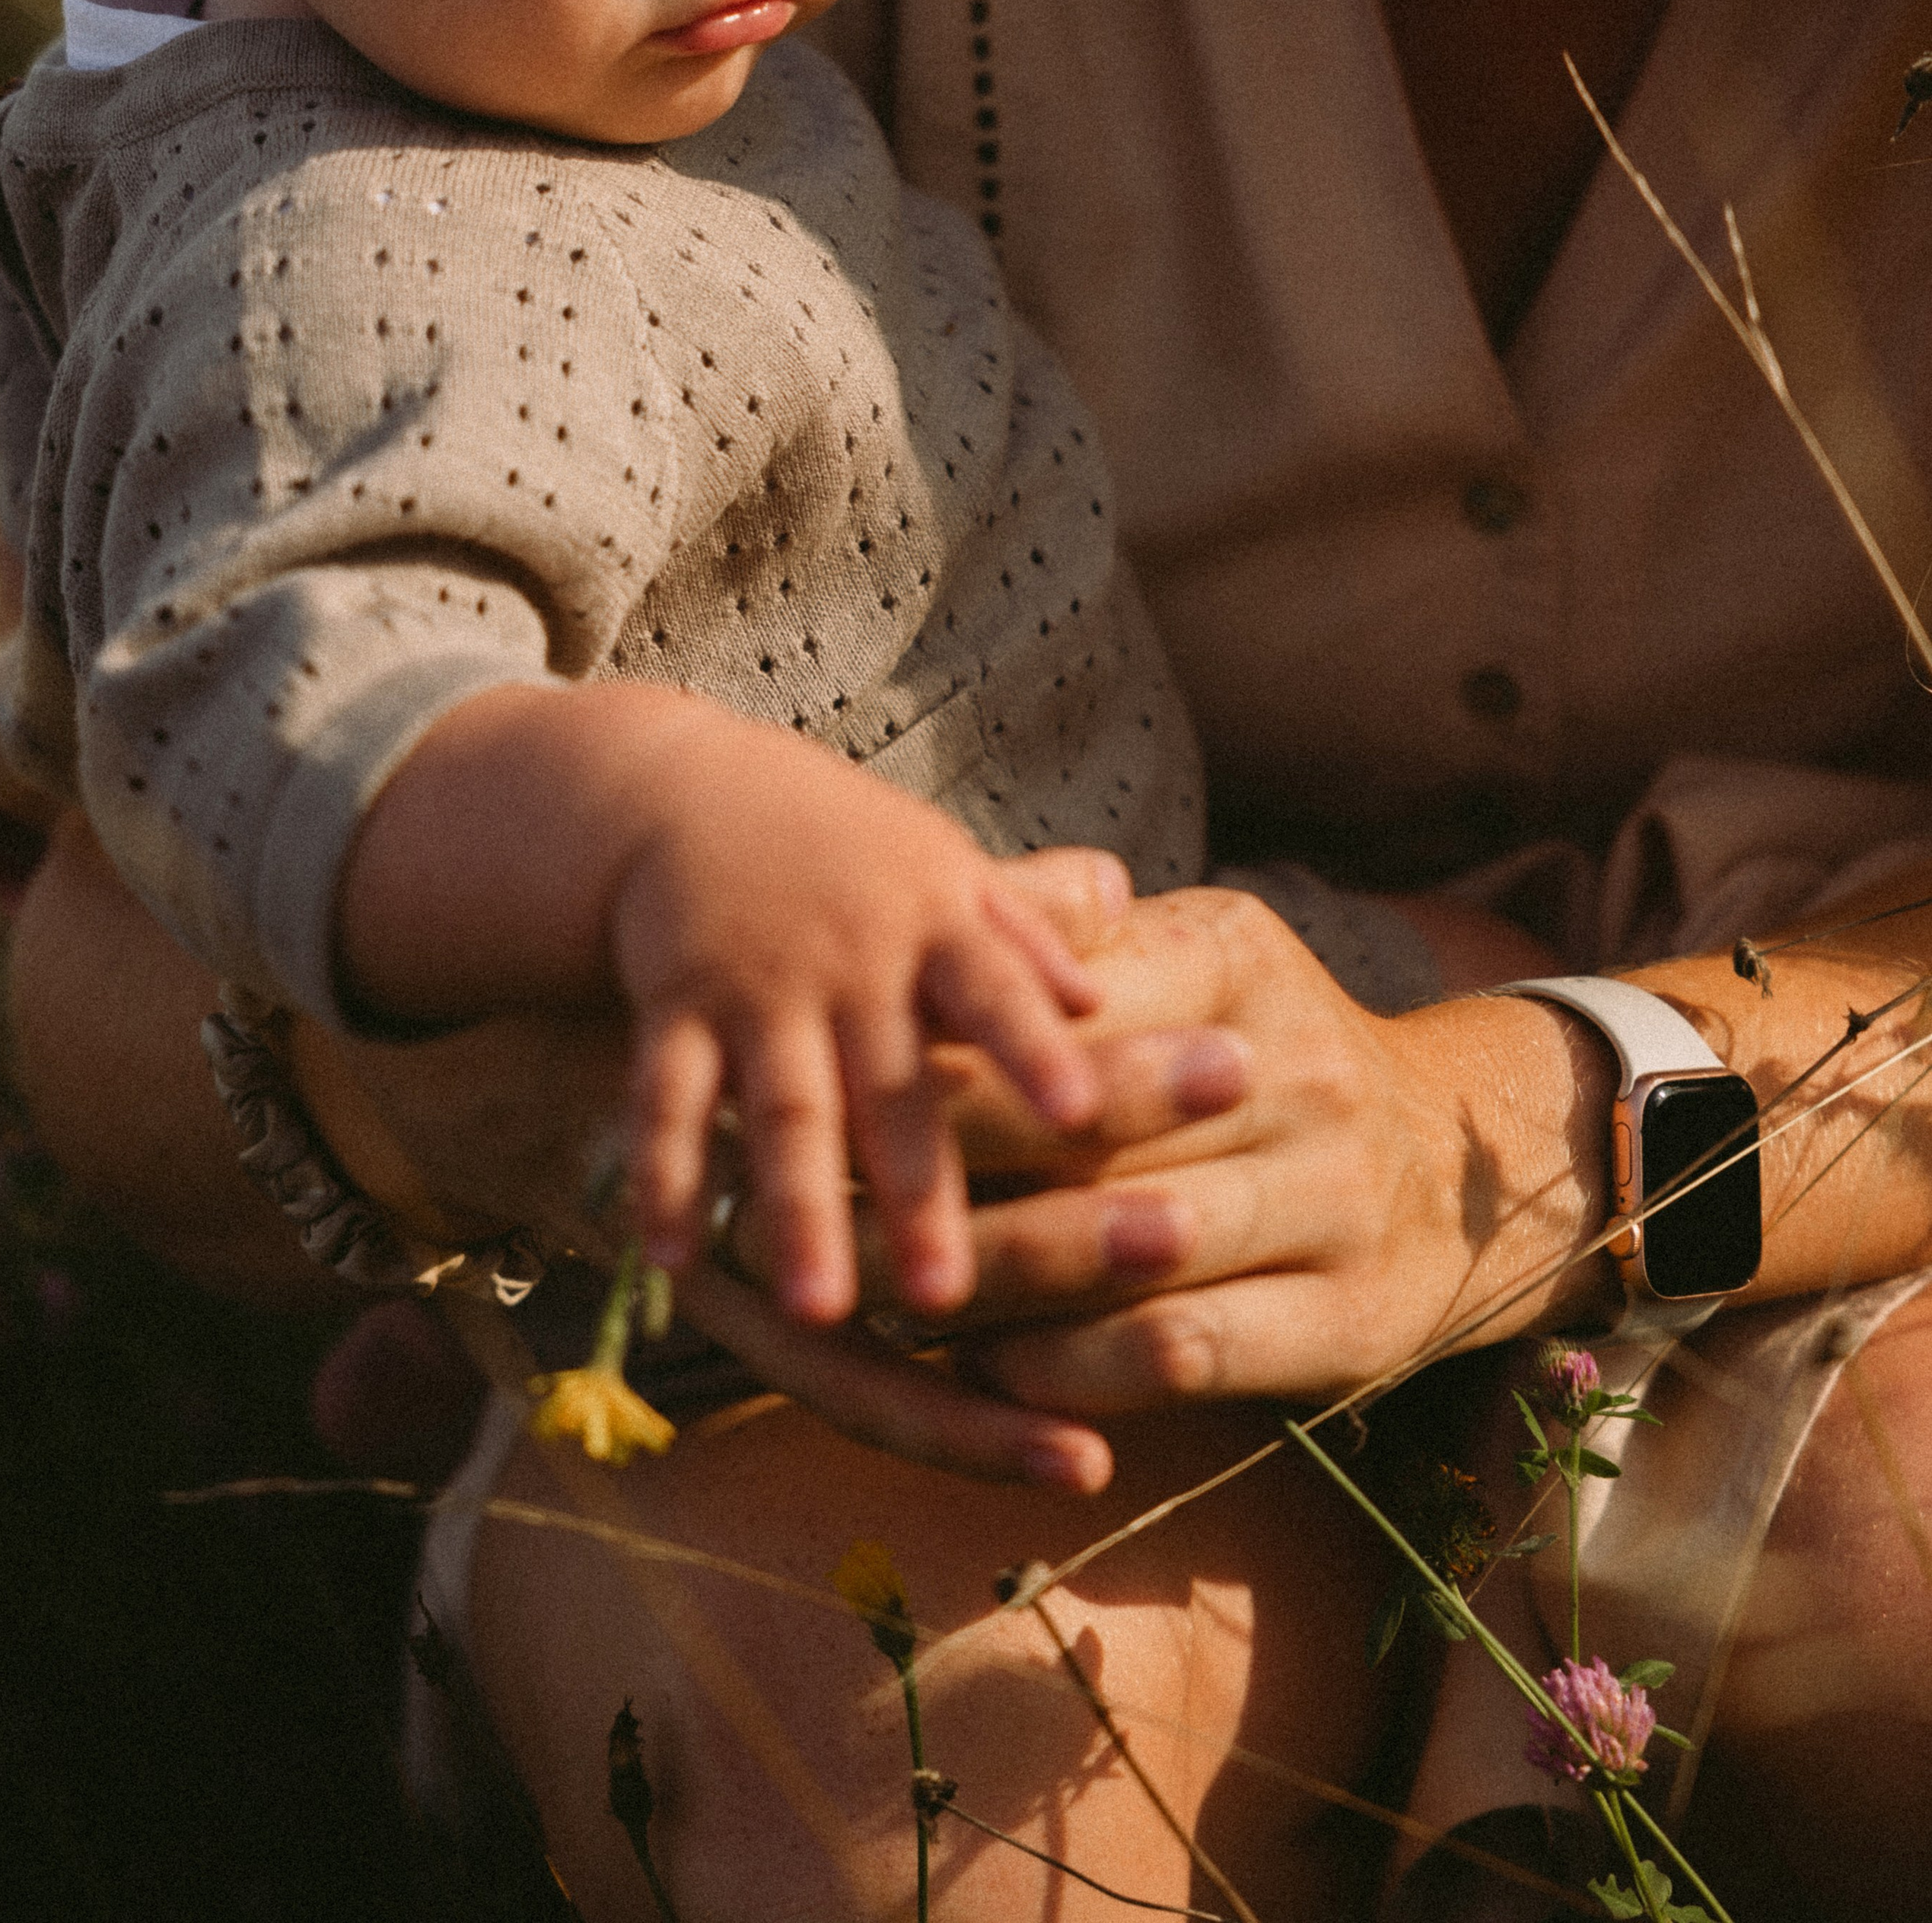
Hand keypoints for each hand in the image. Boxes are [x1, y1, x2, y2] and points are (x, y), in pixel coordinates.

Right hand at [343, 682, 1119, 1326]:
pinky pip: (669, 1102)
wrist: (685, 788)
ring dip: (799, 1209)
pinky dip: (665, 1178)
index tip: (1080, 1116)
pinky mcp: (674, 1010)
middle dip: (917, 1189)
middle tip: (948, 1297)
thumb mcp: (942, 866)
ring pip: (783, 1111)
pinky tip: (673, 1260)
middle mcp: (848, 960)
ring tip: (818, 1311)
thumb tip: (1105, 1000)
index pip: (995, 991)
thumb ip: (1024, 936)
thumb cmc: (845, 849)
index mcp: (932, 923)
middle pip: (890, 1087)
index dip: (1034, 1050)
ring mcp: (756, 988)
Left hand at [717, 885, 1616, 1422]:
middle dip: (930, 1181)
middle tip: (796, 1215)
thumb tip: (936, 884)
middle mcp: (1295, 1068)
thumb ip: (1064, 933)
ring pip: (1121, 1249)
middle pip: (1077, 1133)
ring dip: (985, 1285)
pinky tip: (984, 1371)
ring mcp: (1333, 1198)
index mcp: (1236, 955)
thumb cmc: (1254, 1048)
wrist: (1459, 1158)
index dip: (931, 1063)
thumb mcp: (1184, 957)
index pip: (1056, 1011)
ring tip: (868, 1300)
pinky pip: (1176, 1350)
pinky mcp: (1348, 1322)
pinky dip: (1068, 1369)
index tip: (815, 1098)